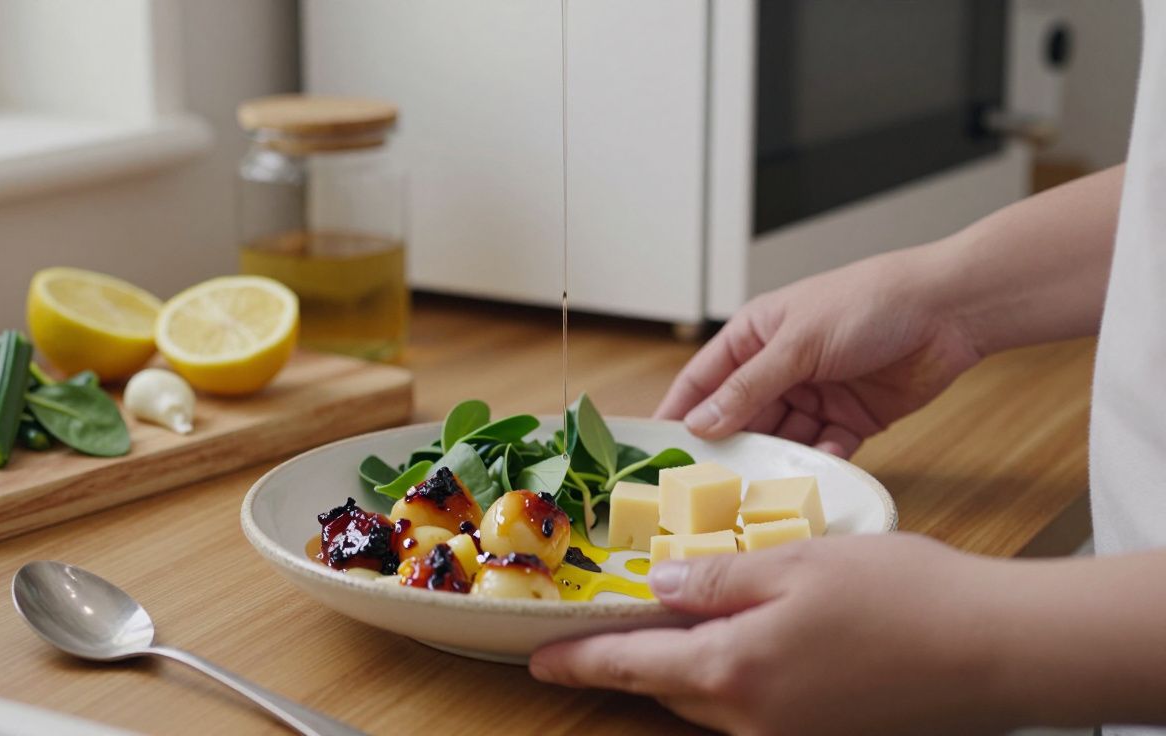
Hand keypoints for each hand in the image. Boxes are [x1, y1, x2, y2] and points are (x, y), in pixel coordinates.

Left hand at [530, 534, 1012, 734]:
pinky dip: (733, 675)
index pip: (631, 669)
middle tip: (610, 627)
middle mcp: (754, 720)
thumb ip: (717, 581)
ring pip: (711, 700)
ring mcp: (791, 735)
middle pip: (669, 689)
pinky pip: (753, 708)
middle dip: (635, 660)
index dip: (578, 662)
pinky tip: (749, 640)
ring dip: (686, 667)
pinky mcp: (824, 734)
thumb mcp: (794, 565)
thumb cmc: (902, 597)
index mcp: (734, 673)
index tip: (538, 660)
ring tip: (677, 625)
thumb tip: (661, 588)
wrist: (997, 650)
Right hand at [655, 249, 981, 456]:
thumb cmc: (870, 301)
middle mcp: (781, 366)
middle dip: (731, 445)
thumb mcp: (798, 344)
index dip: (680, 411)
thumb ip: (748, 388)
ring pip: (781, 437)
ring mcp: (816, 393)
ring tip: (766, 482)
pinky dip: (822, 458)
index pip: (704, 379)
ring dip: (776, 457)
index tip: (657, 447)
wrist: (950, 310)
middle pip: (741, 415)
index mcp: (757, 335)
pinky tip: (822, 463)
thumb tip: (700, 422)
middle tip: (711, 482)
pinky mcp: (852, 417)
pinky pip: (824, 447)